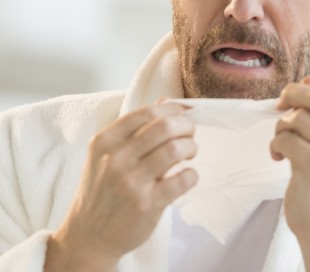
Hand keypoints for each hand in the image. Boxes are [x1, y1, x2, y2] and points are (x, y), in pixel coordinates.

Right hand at [45, 102, 196, 271]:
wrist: (88, 236)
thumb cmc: (103, 188)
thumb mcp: (108, 152)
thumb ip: (136, 126)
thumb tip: (167, 101)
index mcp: (105, 140)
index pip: (148, 112)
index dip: (173, 109)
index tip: (182, 115)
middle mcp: (116, 159)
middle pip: (165, 126)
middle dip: (186, 125)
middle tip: (190, 134)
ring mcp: (131, 183)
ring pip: (175, 149)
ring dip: (191, 147)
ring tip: (189, 153)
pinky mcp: (147, 205)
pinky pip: (182, 180)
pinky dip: (192, 174)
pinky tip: (187, 176)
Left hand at [270, 76, 309, 271]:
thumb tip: (308, 79)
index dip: (309, 89)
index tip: (294, 100)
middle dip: (291, 96)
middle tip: (280, 108)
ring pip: (296, 117)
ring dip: (281, 128)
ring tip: (283, 143)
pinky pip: (284, 138)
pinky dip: (275, 145)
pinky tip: (279, 157)